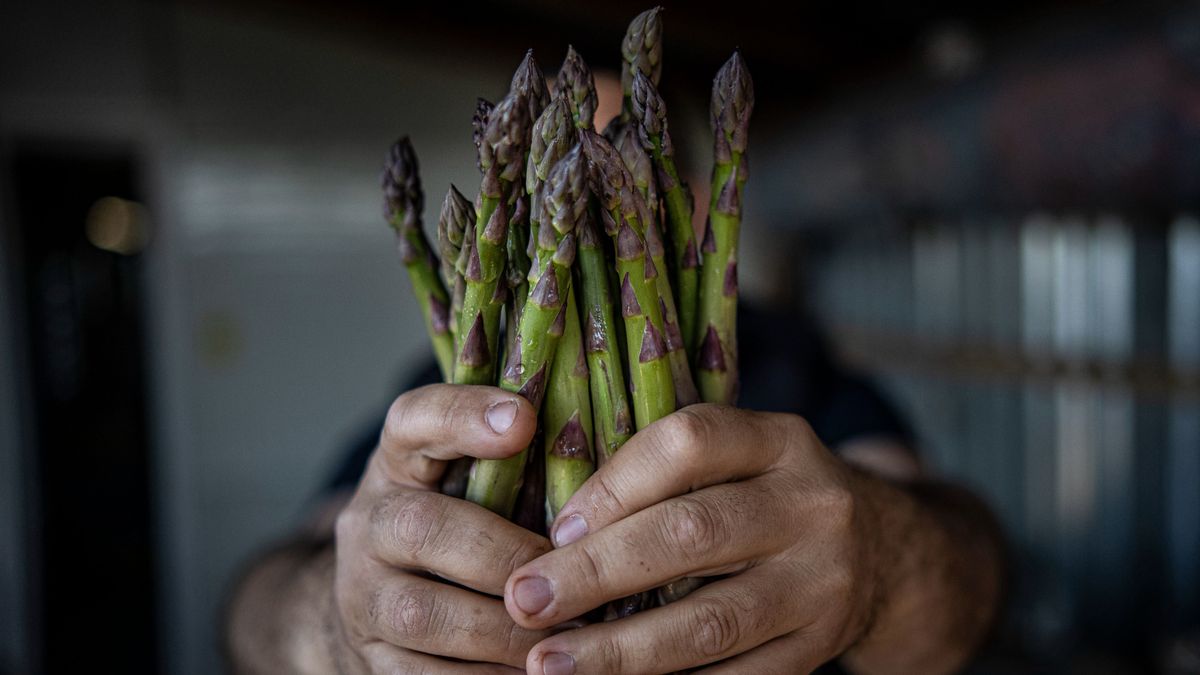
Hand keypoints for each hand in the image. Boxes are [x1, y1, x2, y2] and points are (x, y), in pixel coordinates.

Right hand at [329, 384, 555, 672]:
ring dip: (502, 629)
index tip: (523, 420)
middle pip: (419, 527)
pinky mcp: (371, 657)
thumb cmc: (459, 524)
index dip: (463, 416)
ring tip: (568, 632)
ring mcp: (363, 593)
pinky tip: (535, 670)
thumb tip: (615, 450)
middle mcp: (371, 521)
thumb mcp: (474, 479)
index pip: (415, 419)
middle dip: (503, 554)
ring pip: (421, 613)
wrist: (380, 600)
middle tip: (568, 571)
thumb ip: (520, 459)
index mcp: (401, 461)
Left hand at [505, 404, 882, 673]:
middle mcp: (812, 504)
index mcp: (780, 440)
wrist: (879, 554)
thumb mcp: (738, 460)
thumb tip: (554, 530)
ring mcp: (823, 581)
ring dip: (620, 649)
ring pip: (711, 621)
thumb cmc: (766, 499)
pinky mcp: (820, 647)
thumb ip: (666, 474)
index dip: (613, 484)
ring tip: (549, 664)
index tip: (553, 529)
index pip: (688, 443)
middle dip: (597, 572)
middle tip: (526, 601)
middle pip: (693, 533)